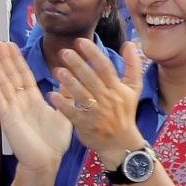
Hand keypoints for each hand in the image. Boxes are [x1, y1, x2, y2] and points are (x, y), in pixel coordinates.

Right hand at [0, 41, 70, 172]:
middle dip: (5, 60)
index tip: (12, 46)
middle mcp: (21, 101)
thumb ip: (64, 96)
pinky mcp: (8, 120)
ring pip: (4, 86)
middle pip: (11, 76)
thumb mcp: (63, 113)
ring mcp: (13, 110)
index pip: (24, 75)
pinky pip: (1, 103)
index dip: (17, 60)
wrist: (47, 161)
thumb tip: (68, 79)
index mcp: (33, 99)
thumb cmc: (54, 141)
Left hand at [49, 41, 143, 160]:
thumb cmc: (125, 112)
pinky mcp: (85, 125)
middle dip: (78, 64)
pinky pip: (73, 113)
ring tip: (57, 70)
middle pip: (91, 79)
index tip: (81, 41)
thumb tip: (128, 43)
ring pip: (81, 94)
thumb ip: (132, 66)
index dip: (93, 54)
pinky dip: (63, 104)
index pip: (105, 67)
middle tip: (64, 52)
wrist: (121, 143)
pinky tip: (52, 94)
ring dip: (68, 82)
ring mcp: (96, 113)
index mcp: (118, 89)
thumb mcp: (134, 89)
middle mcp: (108, 99)